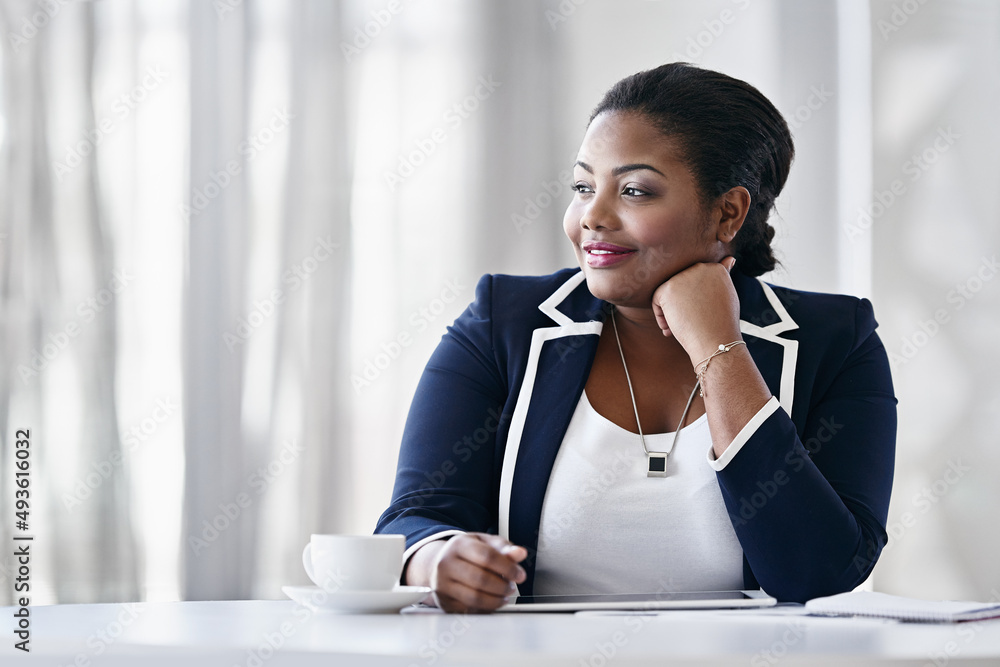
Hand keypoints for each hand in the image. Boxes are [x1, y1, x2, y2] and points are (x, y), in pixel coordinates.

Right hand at [410, 533, 526, 612]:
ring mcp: (442, 584)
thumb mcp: (484, 543)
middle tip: (512, 586)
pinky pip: (470, 610)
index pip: (487, 556)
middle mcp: (446, 564)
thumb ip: (504, 548)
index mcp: (458, 545)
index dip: (508, 567)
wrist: (438, 563)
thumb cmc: (465, 553)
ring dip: (496, 600)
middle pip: (481, 579)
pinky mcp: (444, 602)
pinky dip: (486, 608)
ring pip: (475, 598)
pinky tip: (492, 601)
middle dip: (502, 586)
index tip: (520, 574)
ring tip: (504, 594)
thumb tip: (520, 553)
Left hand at [651, 256, 740, 366]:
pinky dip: (661, 315)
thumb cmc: (722, 323)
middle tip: (691, 322)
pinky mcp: (668, 288)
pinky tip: (671, 327)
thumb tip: (730, 258)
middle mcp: (699, 267)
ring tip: (682, 325)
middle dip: (682, 304)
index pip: (695, 281)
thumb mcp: (727, 294)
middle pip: (681, 285)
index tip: (702, 316)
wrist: (716, 341)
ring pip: (669, 292)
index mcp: (715, 268)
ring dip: (671, 310)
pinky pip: (657, 299)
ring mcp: (683, 276)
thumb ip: (723, 276)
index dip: (695, 301)